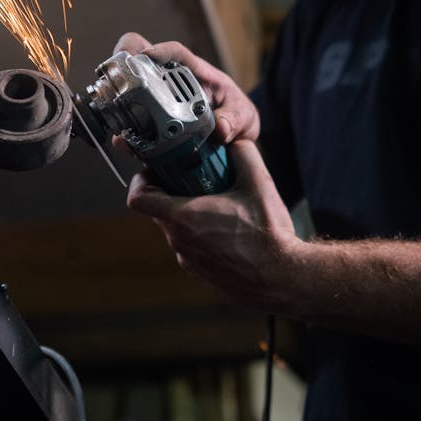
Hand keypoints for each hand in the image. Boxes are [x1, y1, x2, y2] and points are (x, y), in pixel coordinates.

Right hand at [113, 32, 259, 144]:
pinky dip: (126, 133)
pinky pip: (136, 127)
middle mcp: (171, 84)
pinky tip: (123, 142)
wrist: (235, 141)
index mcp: (195, 73)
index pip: (175, 53)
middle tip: (116, 80)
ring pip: (130, 93)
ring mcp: (159, 105)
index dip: (159, 51)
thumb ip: (234, 119)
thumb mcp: (243, 116)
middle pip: (140, 63)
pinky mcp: (155, 128)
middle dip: (124, 67)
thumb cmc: (237, 115)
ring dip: (119, 101)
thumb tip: (222, 130)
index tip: (147, 55)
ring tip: (115, 116)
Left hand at [126, 139, 300, 313]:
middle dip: (171, 193)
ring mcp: (188, 261)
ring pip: (176, 231)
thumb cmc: (269, 236)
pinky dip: (200, 236)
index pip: (137, 198)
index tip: (155, 171)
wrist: (283, 279)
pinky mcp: (200, 274)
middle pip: (158, 211)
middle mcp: (179, 242)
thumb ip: (243, 154)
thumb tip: (235, 140)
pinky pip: (191, 248)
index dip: (141, 180)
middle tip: (195, 181)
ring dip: (188, 216)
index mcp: (184, 218)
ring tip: (216, 206)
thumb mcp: (259, 184)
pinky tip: (227, 230)